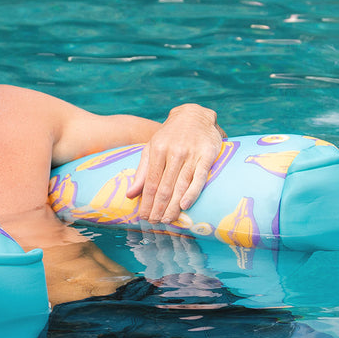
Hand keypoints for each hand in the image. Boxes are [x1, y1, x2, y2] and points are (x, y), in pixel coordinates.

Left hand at [127, 104, 223, 222]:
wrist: (194, 115)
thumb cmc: (170, 136)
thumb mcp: (152, 148)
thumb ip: (143, 172)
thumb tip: (130, 195)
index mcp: (158, 150)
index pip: (151, 182)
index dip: (147, 201)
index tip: (143, 216)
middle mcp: (174, 152)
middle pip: (165, 186)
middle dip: (159, 207)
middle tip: (154, 222)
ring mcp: (192, 153)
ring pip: (181, 184)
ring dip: (173, 205)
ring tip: (167, 219)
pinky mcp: (208, 155)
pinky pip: (200, 177)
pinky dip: (192, 192)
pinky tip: (185, 205)